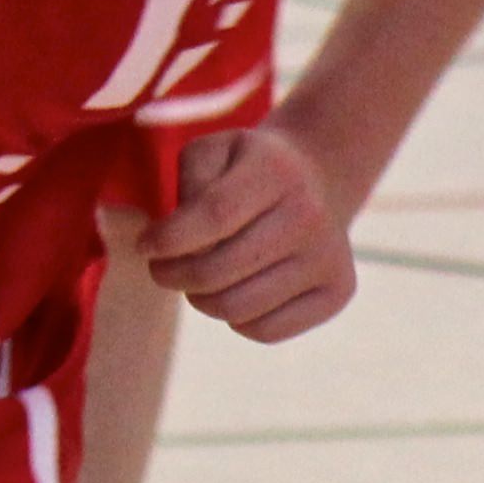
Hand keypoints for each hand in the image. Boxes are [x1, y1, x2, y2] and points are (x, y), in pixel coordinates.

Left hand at [140, 124, 358, 341]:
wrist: (317, 180)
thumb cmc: (246, 170)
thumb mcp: (213, 152)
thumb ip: (189, 183)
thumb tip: (177, 238)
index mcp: (277, 171)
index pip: (212, 217)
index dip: (167, 241)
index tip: (145, 247)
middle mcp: (311, 215)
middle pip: (217, 271)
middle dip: (172, 276)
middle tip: (163, 269)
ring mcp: (329, 257)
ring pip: (237, 308)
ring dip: (201, 300)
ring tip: (197, 281)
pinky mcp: (338, 291)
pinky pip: (266, 331)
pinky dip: (237, 320)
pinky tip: (237, 292)